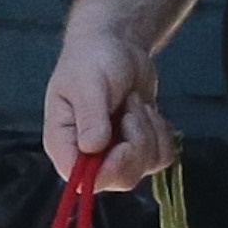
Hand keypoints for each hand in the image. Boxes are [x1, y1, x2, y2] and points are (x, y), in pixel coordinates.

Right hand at [43, 19, 174, 189]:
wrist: (116, 46)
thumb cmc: (91, 61)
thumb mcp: (88, 84)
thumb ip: (90, 116)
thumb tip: (92, 148)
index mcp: (64, 144)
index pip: (80, 181)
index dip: (107, 171)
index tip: (122, 143)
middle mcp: (89, 157)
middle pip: (121, 178)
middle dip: (137, 143)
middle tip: (130, 111)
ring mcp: (116, 155)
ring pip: (146, 167)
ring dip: (149, 130)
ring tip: (133, 103)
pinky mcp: (139, 149)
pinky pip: (162, 157)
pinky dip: (161, 131)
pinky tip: (145, 110)